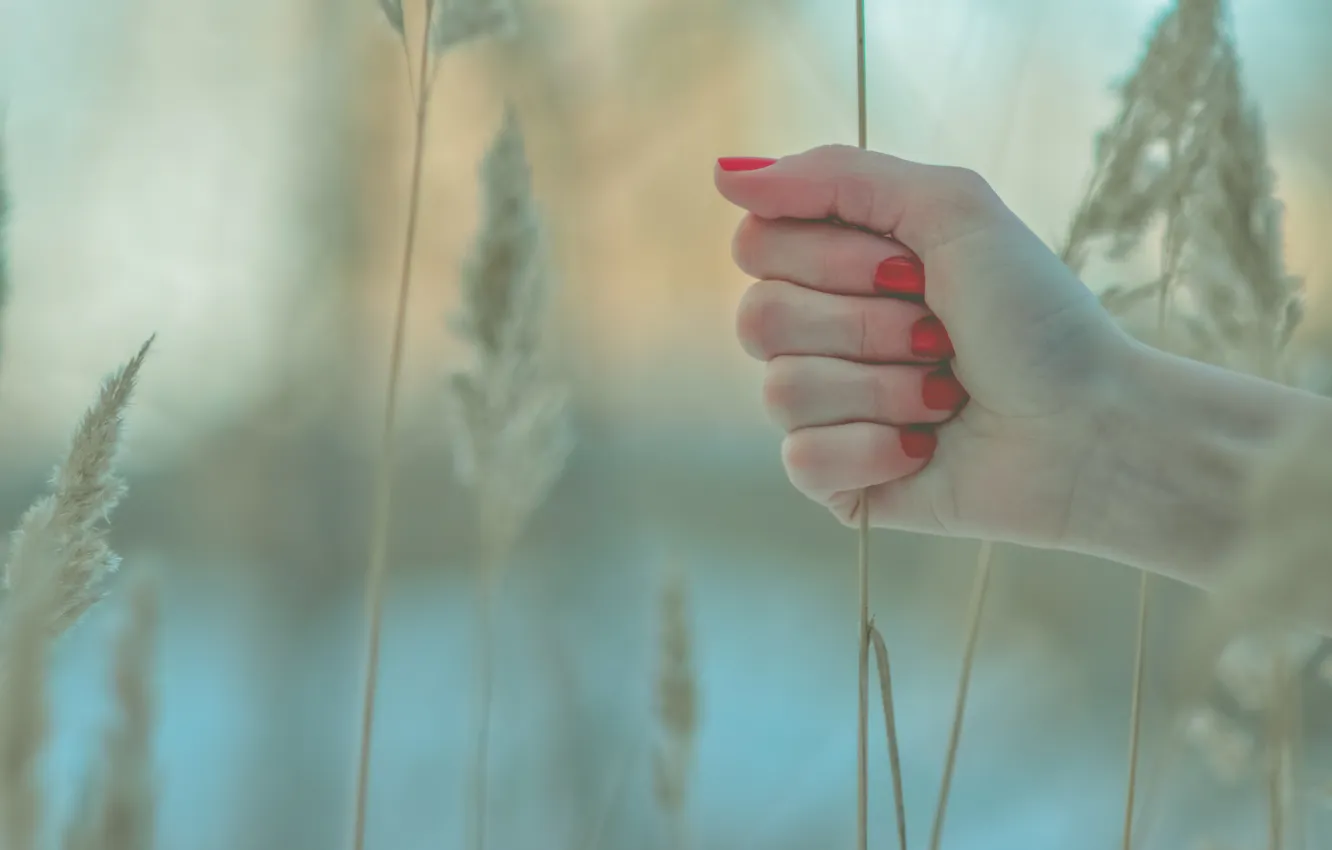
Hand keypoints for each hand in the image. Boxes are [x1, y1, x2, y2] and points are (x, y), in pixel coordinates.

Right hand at [716, 146, 1134, 552]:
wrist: (1090, 428)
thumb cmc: (1034, 317)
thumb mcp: (949, 207)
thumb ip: (836, 176)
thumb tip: (721, 173)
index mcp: (840, 266)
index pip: (756, 245)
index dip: (828, 258)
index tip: (910, 268)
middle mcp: (823, 333)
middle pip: (756, 318)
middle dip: (865, 326)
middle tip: (939, 336)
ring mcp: (825, 409)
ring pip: (781, 391)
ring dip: (884, 390)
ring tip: (945, 398)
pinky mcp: (835, 479)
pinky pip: (801, 460)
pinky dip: (874, 450)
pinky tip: (923, 450)